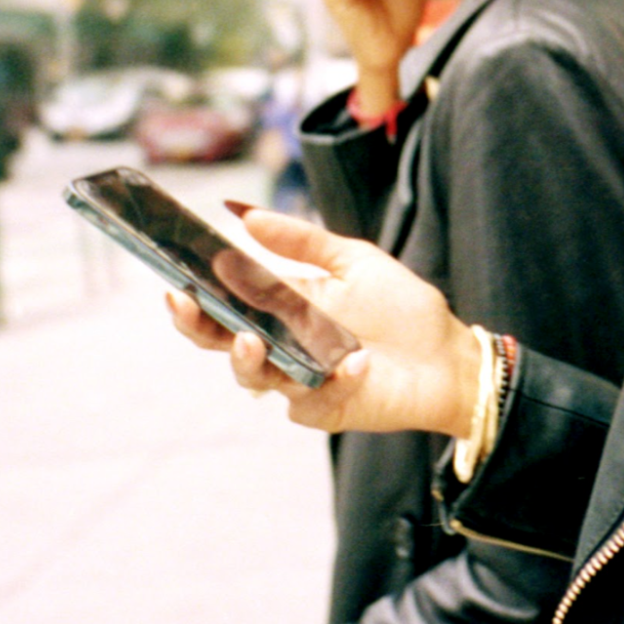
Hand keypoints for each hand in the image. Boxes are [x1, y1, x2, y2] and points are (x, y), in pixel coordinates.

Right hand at [164, 208, 480, 437]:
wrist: (448, 355)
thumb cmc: (403, 308)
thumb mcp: (353, 260)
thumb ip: (300, 240)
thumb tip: (243, 213)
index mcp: (282, 307)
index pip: (225, 303)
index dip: (195, 295)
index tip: (175, 278)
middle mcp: (283, 345)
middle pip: (223, 342)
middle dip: (198, 326)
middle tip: (188, 305)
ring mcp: (300, 380)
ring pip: (254, 376)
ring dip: (247, 359)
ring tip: (252, 339)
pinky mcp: (326, 410)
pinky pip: (310, 402)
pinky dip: (332, 381)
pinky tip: (357, 363)